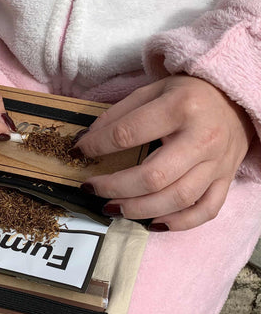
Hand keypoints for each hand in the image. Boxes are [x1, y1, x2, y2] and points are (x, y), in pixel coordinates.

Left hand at [78, 75, 254, 230]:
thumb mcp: (153, 90)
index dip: (97, 146)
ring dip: (140, 210)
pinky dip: (178, 223)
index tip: (79, 152)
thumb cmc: (189, 95)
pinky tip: (153, 224)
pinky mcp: (226, 180)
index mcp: (180, 107)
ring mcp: (217, 163)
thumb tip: (88, 140)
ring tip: (113, 208)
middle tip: (92, 189)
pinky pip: (205, 211)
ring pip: (177, 199)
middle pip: (153, 177)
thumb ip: (121, 114)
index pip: (129, 134)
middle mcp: (202, 138)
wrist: (235, 99)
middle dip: (115, 187)